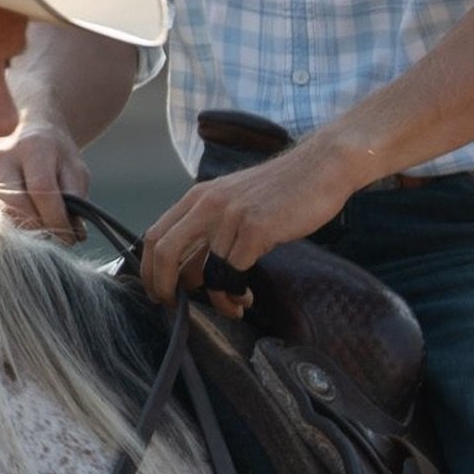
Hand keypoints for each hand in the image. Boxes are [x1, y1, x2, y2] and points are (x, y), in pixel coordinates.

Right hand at [0, 119, 89, 237]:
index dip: (56, 217)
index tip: (71, 237)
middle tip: (58, 237)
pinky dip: (12, 224)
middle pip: (16, 202)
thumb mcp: (75, 169)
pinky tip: (28, 223)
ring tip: (45, 229)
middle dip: (40, 226)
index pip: (42, 189)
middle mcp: (2, 156)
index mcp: (32, 147)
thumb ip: (76, 198)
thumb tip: (75, 233)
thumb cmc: (56, 153)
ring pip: (2, 211)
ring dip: (26, 228)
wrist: (28, 129)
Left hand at [137, 145, 366, 297]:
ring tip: (231, 305)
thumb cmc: (284, 188)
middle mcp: (209, 204)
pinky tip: (246, 295)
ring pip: (207, 271)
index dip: (149, 269)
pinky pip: (235, 272)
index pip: (155, 235)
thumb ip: (211, 227)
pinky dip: (236, 292)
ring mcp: (232, 216)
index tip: (158, 291)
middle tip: (172, 306)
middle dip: (162, 286)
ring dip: (216, 298)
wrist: (323, 166)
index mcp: (199, 197)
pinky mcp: (256, 228)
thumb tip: (191, 269)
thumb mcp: (236, 200)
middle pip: (166, 252)